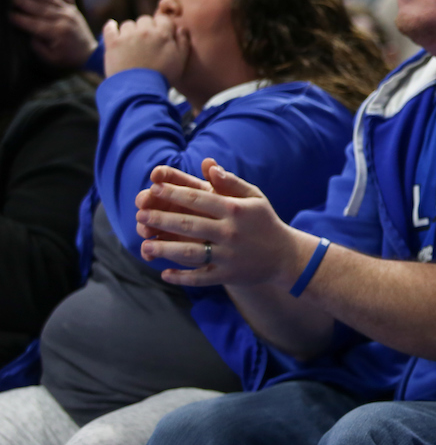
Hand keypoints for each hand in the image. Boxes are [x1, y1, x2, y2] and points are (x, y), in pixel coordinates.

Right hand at [9, 0, 96, 67]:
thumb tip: (27, 31)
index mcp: (57, 32)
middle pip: (40, 8)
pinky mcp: (74, 8)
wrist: (90, 53)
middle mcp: (64, 19)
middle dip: (23, 1)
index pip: (34, 24)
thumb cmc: (67, 57)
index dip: (19, 19)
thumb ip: (38, 45)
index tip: (7, 13)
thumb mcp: (50, 57)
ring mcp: (70, 12)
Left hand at [103, 14, 188, 79]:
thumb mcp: (180, 60)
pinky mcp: (113, 43)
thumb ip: (183, 42)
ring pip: (128, 24)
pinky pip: (110, 28)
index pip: (163, 19)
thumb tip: (181, 28)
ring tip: (132, 43)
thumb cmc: (163, 77)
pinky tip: (113, 29)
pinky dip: (111, 28)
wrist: (140, 90)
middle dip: (146, 28)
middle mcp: (145, 31)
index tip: (161, 34)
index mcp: (162, 34)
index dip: (162, 25)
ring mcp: (127, 36)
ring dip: (130, 31)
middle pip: (145, 19)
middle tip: (147, 41)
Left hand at [135, 158, 308, 288]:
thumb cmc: (264, 221)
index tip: (153, 187)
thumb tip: (209, 166)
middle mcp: (230, 232)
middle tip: (140, 214)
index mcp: (235, 210)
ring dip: (165, 249)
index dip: (173, 192)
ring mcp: (228, 256)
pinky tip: (164, 273)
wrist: (285, 256)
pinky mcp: (228, 275)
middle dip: (161, 218)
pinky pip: (201, 277)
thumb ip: (230, 183)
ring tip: (145, 244)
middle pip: (189, 224)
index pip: (197, 198)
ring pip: (190, 252)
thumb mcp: (254, 197)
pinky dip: (182, 277)